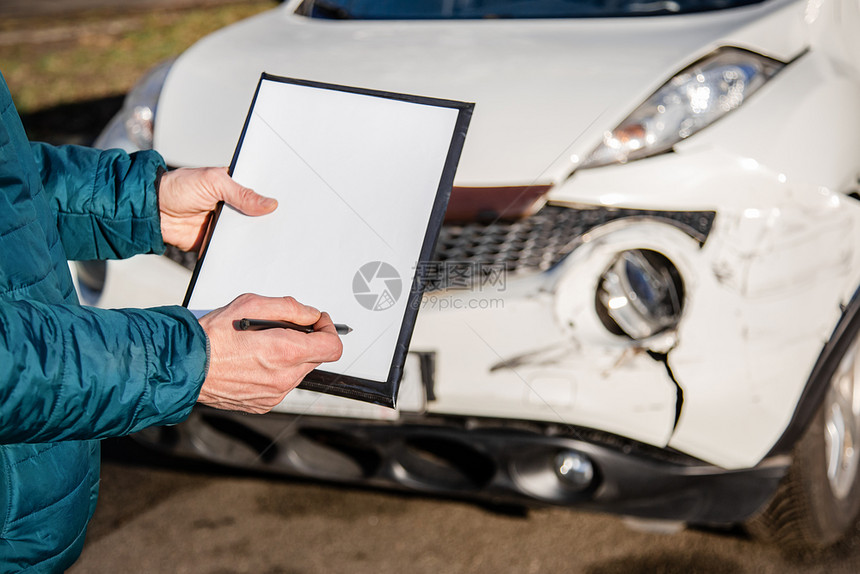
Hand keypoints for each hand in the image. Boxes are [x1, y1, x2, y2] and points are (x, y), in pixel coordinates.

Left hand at [158, 167, 276, 251]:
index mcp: (234, 187)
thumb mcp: (213, 182)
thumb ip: (242, 194)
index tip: (290, 206)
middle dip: (268, 222)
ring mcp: (225, 226)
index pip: (260, 194)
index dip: (273, 200)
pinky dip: (240, 252)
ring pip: (247, 234)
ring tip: (272, 243)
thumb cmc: (178, 187)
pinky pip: (232, 249)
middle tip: (285, 227)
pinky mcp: (216, 242)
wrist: (153, 211)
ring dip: (256, 239)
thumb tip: (269, 203)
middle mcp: (233, 207)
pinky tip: (252, 254)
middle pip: (257, 217)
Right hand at [197, 294, 343, 413]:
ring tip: (262, 346)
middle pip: (316, 358)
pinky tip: (253, 362)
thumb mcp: (251, 304)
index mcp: (286, 351)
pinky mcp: (264, 405)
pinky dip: (275, 372)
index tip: (317, 322)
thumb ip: (289, 308)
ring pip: (298, 372)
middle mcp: (284, 377)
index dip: (329, 330)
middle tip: (284, 328)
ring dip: (289, 357)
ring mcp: (275, 394)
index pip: (332, 346)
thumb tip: (311, 314)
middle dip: (306, 341)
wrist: (185, 367)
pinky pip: (281, 385)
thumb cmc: (212, 336)